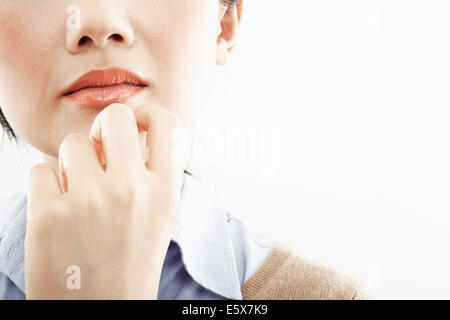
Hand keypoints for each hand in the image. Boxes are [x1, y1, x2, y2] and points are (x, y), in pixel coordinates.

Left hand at [24, 104, 188, 299]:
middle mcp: (132, 191)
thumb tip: (139, 130)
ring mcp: (91, 201)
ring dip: (71, 164)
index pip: (166, 122)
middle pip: (115, 116)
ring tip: (77, 195)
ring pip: (72, 143)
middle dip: (103, 127)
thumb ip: (156, 173)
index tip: (135, 126)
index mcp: (164, 192)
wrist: (100, 312)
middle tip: (98, 149)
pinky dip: (46, 187)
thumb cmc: (130, 263)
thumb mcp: (161, 218)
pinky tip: (58, 213)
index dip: (147, 115)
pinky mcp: (50, 215)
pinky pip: (40, 170)